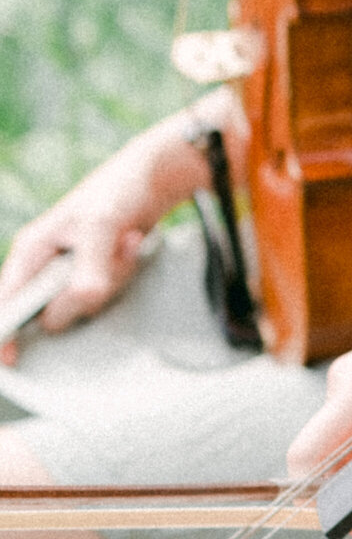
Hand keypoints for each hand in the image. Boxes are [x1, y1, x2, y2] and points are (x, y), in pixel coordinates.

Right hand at [0, 134, 180, 361]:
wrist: (151, 178)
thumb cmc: (116, 192)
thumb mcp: (102, 226)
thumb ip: (91, 265)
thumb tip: (84, 298)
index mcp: (31, 249)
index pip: (6, 300)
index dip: (4, 332)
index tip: (12, 360)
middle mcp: (44, 264)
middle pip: (54, 311)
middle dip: (88, 292)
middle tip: (112, 258)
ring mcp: (69, 271)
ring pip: (84, 303)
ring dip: (113, 276)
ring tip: (126, 242)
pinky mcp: (92, 274)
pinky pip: (105, 292)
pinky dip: (123, 271)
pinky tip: (133, 244)